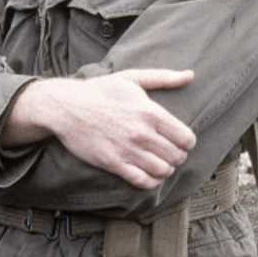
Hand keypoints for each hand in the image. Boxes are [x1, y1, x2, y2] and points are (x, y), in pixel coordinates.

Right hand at [5, 68, 196, 189]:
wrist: (66, 107)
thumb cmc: (101, 91)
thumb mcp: (132, 78)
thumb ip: (164, 78)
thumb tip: (191, 75)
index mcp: (151, 112)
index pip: (186, 138)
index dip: (187, 141)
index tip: (180, 140)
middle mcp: (142, 133)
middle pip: (177, 156)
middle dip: (177, 156)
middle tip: (169, 152)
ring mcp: (127, 150)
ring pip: (163, 171)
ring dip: (165, 169)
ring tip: (159, 162)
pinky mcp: (113, 163)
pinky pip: (143, 181)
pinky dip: (151, 181)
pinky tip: (148, 173)